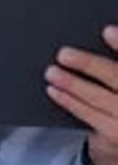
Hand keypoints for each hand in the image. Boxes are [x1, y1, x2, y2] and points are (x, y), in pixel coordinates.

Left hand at [45, 25, 117, 164]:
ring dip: (72, 83)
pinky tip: (54, 90)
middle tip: (64, 54)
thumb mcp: (116, 76)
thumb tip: (99, 34)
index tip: (107, 31)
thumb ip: (112, 59)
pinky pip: (88, 114)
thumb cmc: (116, 94)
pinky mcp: (114, 133)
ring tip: (52, 72)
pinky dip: (69, 101)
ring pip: (98, 96)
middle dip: (89, 64)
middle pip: (115, 77)